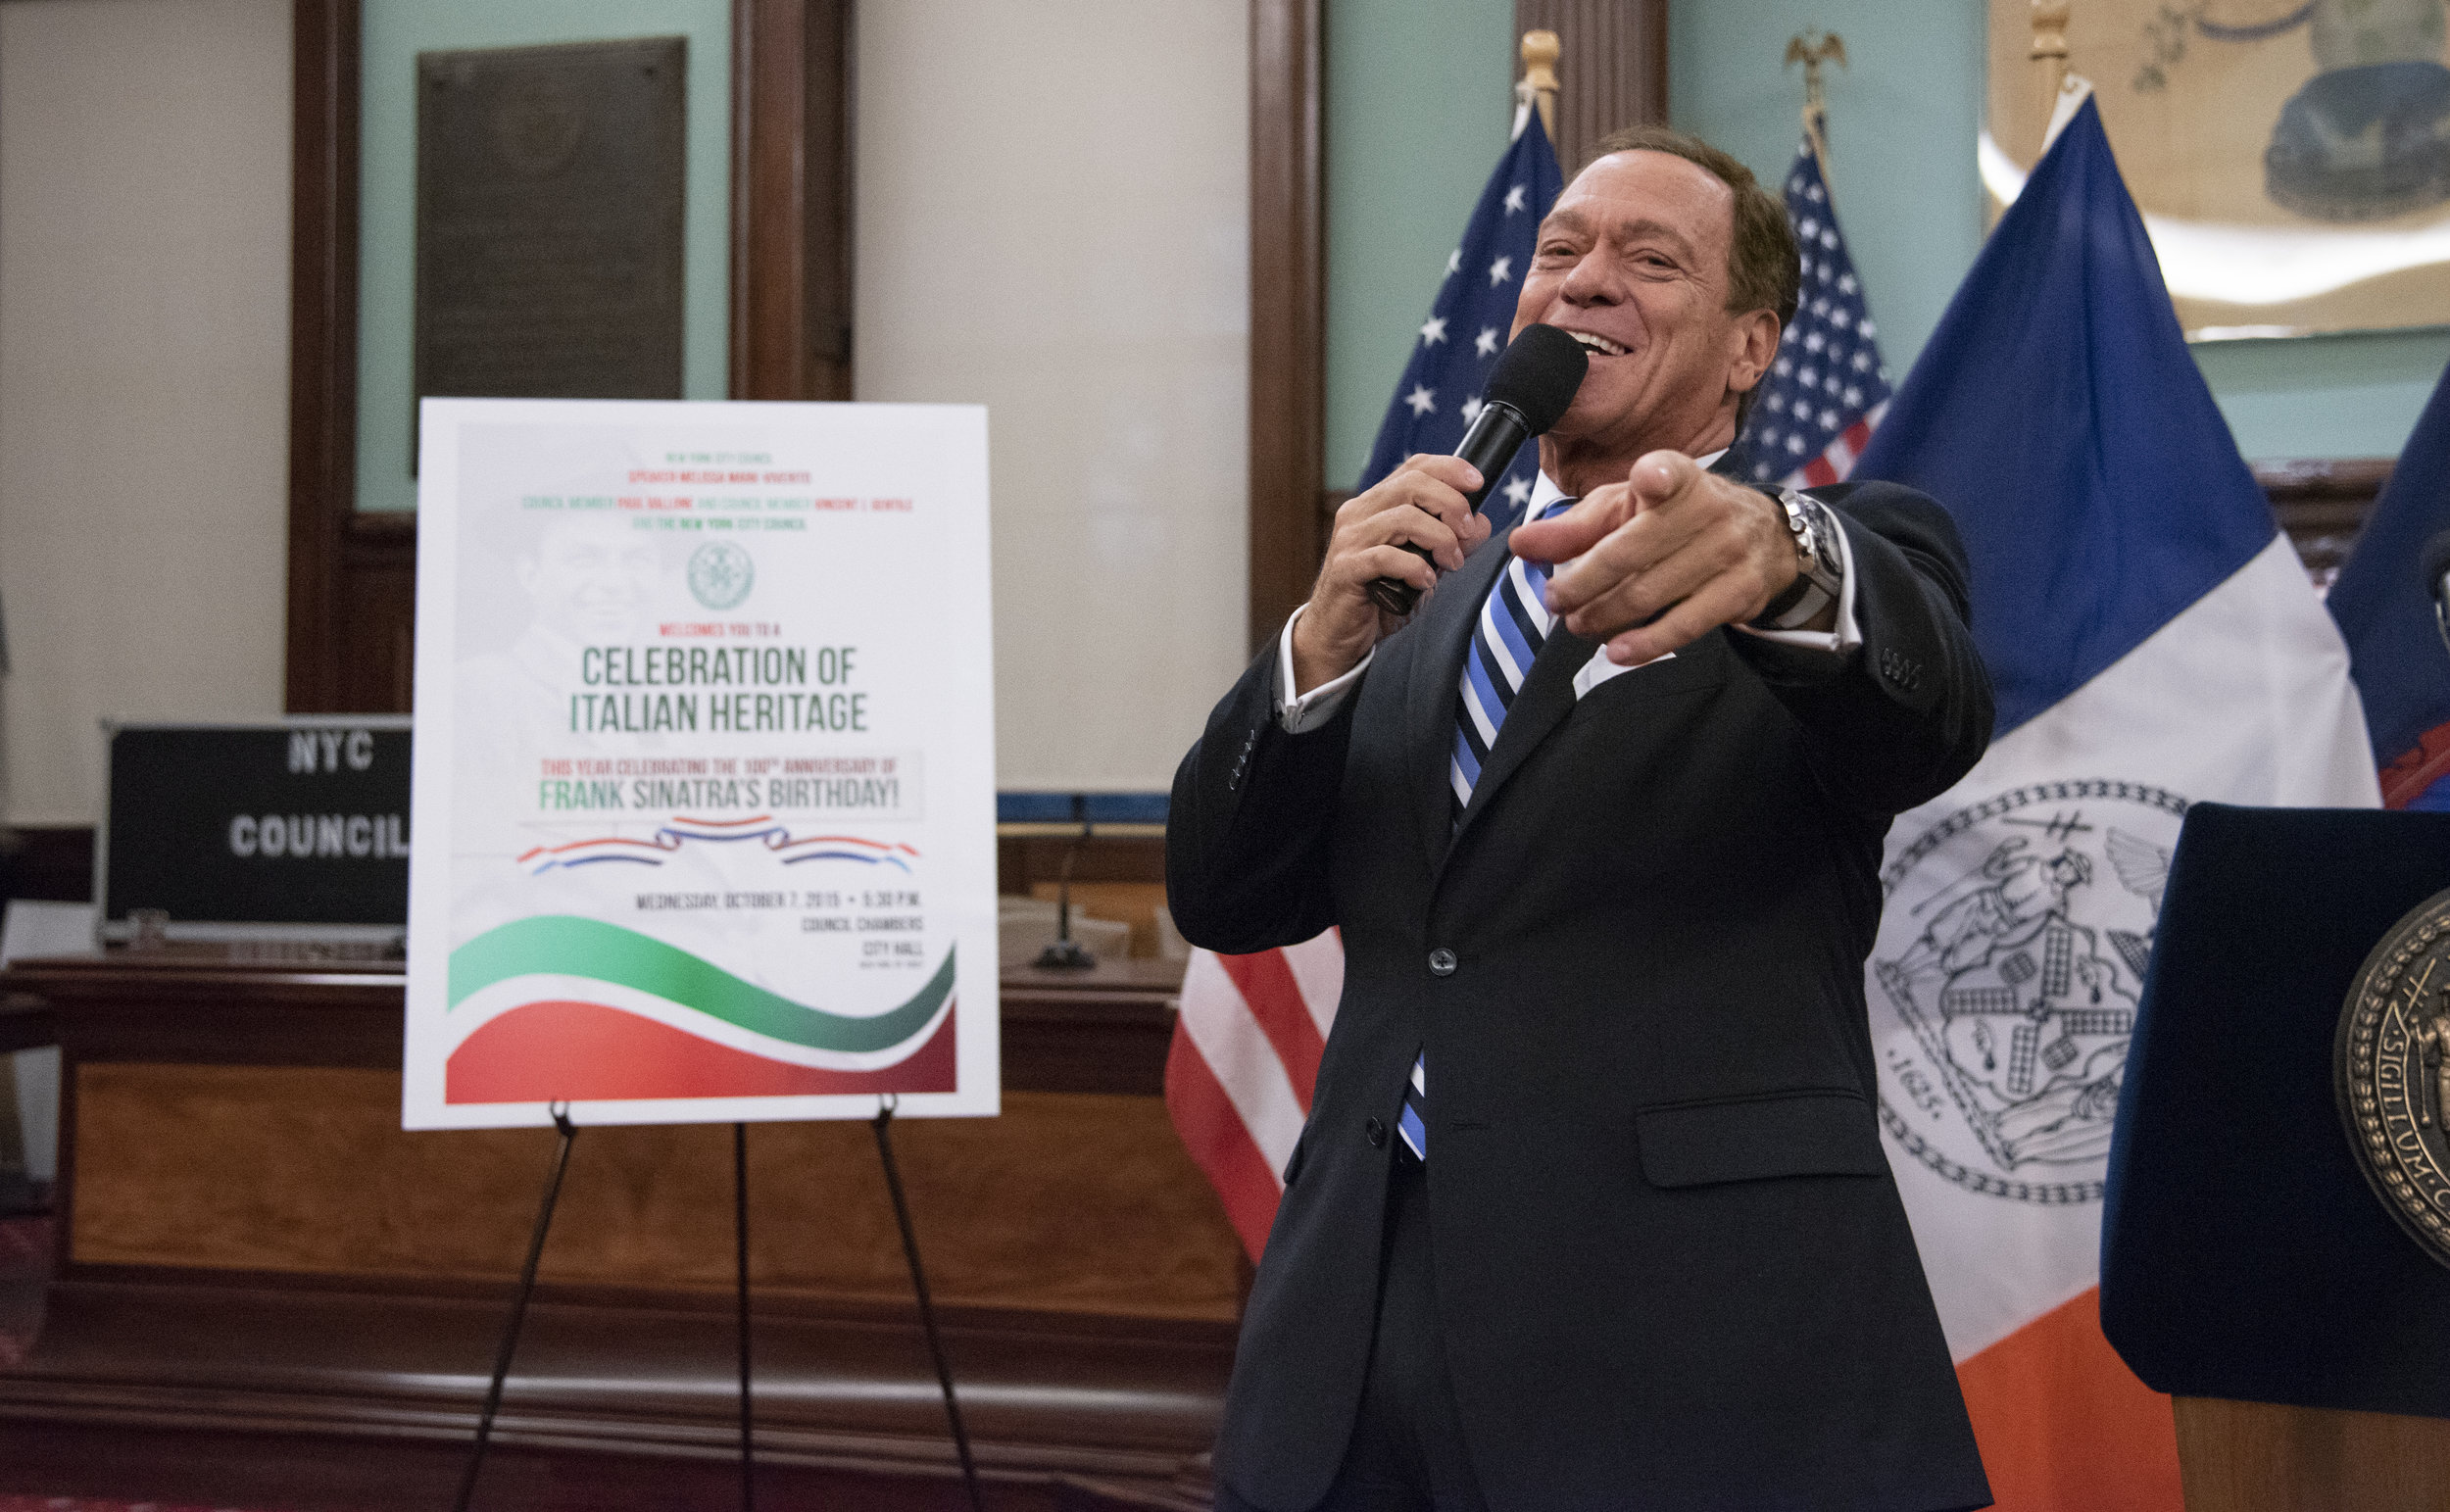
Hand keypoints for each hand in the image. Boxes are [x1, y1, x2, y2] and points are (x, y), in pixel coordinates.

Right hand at [1292, 454, 1491, 692]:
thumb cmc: (1380, 597)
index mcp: (1377, 504)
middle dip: (1451, 505)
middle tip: (1466, 534)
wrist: (1338, 635)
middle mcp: (1360, 512)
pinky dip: (1414, 567)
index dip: (1450, 468)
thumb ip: (1450, 542)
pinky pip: (1386, 556)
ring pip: (1403, 517)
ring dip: (1439, 539)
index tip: (1477, 483)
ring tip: (1450, 563)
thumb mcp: (1424, 565)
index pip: (1414, 466)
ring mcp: (1350, 539)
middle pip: (1413, 484)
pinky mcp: (1346, 568)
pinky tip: (1424, 582)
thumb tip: (1480, 523)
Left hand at [1510, 451, 1799, 666]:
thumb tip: (1521, 544)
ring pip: (1650, 593)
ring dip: (1603, 616)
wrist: (1762, 537)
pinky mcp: (1740, 592)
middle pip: (1630, 553)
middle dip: (1581, 583)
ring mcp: (1727, 551)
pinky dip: (1646, 642)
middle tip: (1555, 600)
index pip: (1667, 474)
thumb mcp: (1626, 509)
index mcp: (1676, 476)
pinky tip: (1617, 651)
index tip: (1648, 480)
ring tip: (1578, 624)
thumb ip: (1573, 528)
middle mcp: (1707, 508)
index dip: (1657, 477)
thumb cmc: (1676, 516)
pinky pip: (1684, 624)